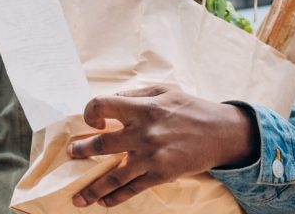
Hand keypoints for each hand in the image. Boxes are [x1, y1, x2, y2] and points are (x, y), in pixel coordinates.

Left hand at [67, 85, 259, 207]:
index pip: (102, 105)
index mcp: (142, 107)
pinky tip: (104, 202)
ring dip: (92, 189)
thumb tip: (111, 103)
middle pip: (101, 144)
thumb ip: (135, 95)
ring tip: (77, 198)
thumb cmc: (191, 109)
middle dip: (81, 151)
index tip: (94, 122)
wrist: (222, 133)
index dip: (91, 112)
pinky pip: (133, 189)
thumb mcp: (164, 91)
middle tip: (72, 154)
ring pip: (113, 176)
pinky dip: (116, 198)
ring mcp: (151, 156)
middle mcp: (143, 132)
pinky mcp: (161, 174)